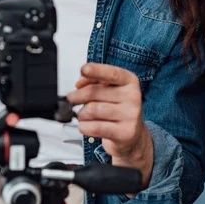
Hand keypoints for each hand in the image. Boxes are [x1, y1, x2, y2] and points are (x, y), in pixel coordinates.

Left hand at [67, 63, 153, 186]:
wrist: (132, 134)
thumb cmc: (118, 109)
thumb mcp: (110, 90)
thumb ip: (95, 81)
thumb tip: (79, 83)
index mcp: (130, 81)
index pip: (112, 73)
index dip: (96, 70)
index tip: (84, 69)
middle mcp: (133, 96)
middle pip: (95, 92)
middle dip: (78, 96)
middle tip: (71, 98)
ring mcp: (131, 115)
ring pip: (92, 110)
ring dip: (81, 113)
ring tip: (82, 115)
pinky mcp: (125, 133)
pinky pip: (95, 127)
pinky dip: (84, 127)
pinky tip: (85, 125)